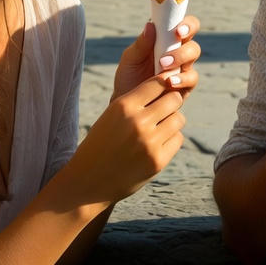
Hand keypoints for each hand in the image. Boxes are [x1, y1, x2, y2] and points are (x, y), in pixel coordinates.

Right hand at [65, 76, 186, 205]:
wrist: (87, 182)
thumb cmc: (101, 143)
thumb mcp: (112, 115)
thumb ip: (137, 101)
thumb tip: (169, 85)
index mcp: (124, 105)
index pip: (158, 83)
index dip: (164, 85)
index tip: (163, 91)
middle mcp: (138, 121)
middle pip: (174, 99)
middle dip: (172, 102)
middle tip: (165, 109)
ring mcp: (149, 142)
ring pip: (178, 119)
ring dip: (172, 121)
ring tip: (159, 127)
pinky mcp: (157, 161)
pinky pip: (177, 139)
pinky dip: (171, 140)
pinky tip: (156, 144)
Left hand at [113, 17, 200, 99]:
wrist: (128, 107)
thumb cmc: (128, 80)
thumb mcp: (130, 60)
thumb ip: (141, 44)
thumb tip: (150, 25)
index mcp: (166, 41)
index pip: (183, 26)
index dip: (186, 24)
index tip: (177, 30)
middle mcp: (178, 52)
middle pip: (192, 41)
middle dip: (184, 44)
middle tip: (168, 51)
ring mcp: (183, 69)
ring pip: (193, 57)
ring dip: (181, 58)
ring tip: (162, 67)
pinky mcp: (185, 87)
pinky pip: (191, 79)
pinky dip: (182, 79)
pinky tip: (169, 82)